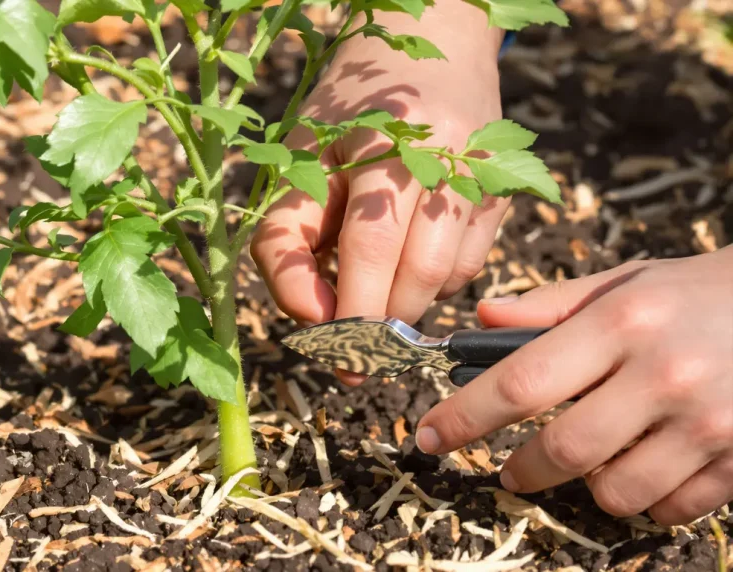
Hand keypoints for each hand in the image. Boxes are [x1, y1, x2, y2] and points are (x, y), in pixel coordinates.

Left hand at [252, 3, 506, 384]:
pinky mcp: (503, 191)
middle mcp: (445, 155)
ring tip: (372, 301)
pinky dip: (433, 285)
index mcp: (383, 140)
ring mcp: (482, 173)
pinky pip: (469, 267)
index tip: (328, 351)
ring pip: (447, 277)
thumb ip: (285, 241)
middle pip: (417, 270)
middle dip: (379, 325)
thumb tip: (313, 319)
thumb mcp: (296, 162)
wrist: (429, 46)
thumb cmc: (344, 116)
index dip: (349, 309)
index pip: (369, 245)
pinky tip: (407, 262)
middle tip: (351, 358)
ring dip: (404, 307)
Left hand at [416, 248, 732, 524]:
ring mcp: (709, 422)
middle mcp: (664, 374)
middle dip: (523, 469)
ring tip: (599, 456)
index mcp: (622, 322)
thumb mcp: (625, 283)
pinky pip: (670, 509)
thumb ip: (549, 306)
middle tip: (511, 470)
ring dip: (590, 485)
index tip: (431, 436)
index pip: (521, 382)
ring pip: (615, 491)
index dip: (466, 416)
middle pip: (563, 450)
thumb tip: (479, 320)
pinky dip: (649, 498)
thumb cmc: (696, 295)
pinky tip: (653, 464)